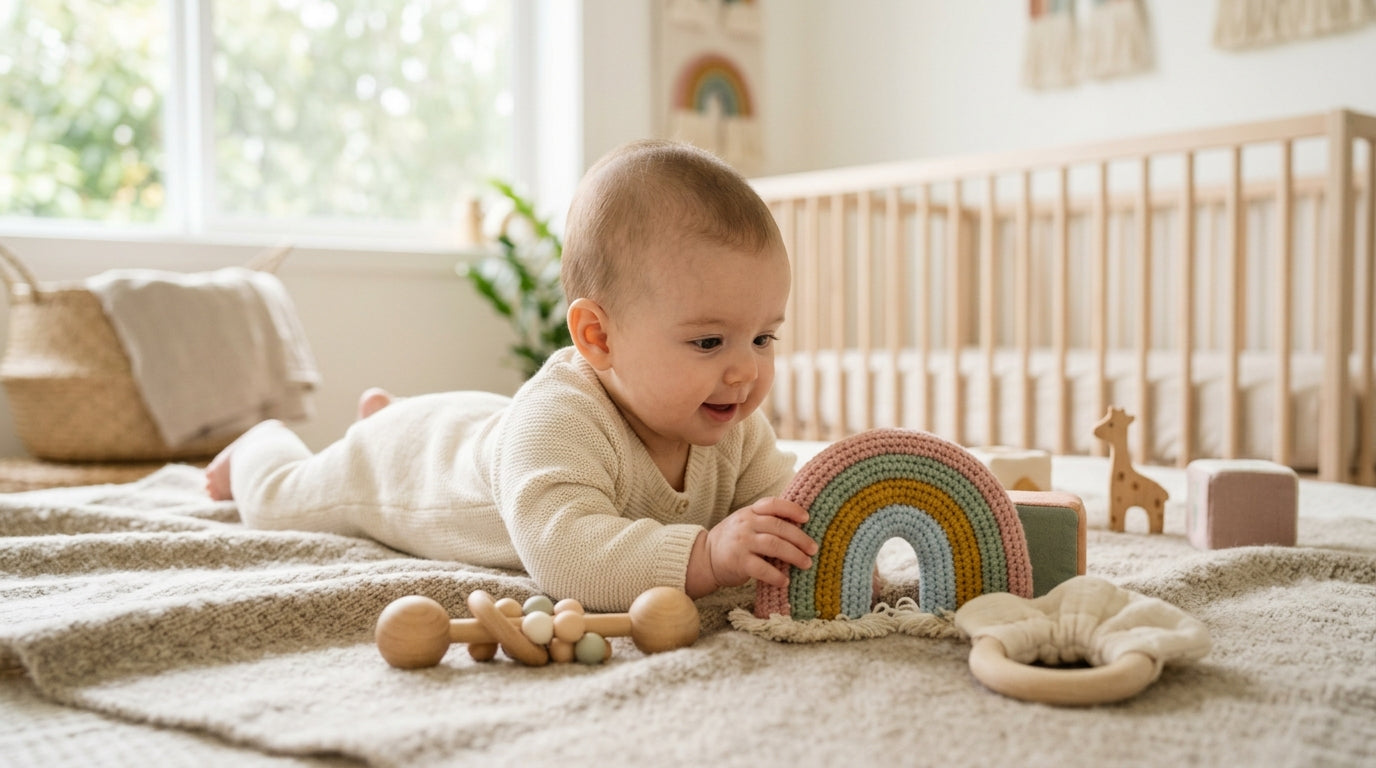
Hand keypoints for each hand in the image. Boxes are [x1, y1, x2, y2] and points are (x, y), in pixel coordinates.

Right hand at [700, 497, 816, 590]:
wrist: (705, 558)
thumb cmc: (733, 541)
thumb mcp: (746, 523)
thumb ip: (766, 521)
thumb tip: (800, 528)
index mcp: (750, 512)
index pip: (773, 504)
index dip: (791, 509)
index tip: (806, 518)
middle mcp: (746, 524)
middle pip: (779, 527)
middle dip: (800, 539)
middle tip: (813, 549)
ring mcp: (742, 542)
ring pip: (774, 545)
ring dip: (794, 555)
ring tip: (806, 564)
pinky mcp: (738, 562)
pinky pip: (762, 568)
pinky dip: (776, 575)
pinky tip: (785, 581)